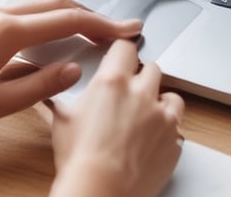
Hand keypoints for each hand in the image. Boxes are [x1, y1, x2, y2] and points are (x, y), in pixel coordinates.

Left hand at [0, 0, 141, 140]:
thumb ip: (39, 86)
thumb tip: (72, 71)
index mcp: (4, 32)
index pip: (67, 20)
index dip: (102, 25)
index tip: (126, 30)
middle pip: (58, 3)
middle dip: (92, 14)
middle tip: (117, 29)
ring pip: (41, 3)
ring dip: (71, 13)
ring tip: (91, 31)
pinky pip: (23, 10)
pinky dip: (48, 17)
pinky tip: (53, 35)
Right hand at [49, 39, 183, 196]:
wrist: (101, 192)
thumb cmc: (80, 161)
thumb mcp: (63, 121)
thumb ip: (65, 101)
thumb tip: (54, 96)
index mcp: (114, 82)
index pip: (126, 47)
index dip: (123, 52)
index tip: (122, 56)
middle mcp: (142, 93)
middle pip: (152, 68)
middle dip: (142, 77)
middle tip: (130, 93)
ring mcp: (162, 116)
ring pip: (172, 96)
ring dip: (160, 102)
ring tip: (145, 116)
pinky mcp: (174, 139)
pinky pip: (176, 127)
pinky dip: (166, 130)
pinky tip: (150, 140)